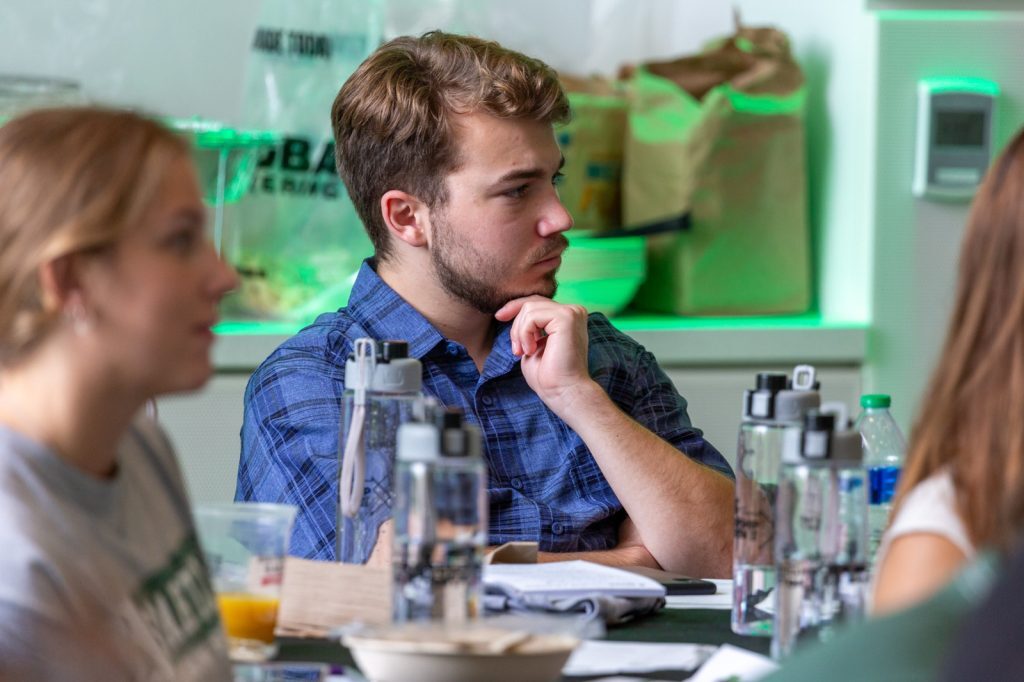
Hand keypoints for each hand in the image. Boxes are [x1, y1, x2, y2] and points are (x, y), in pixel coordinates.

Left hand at [494, 296, 597, 411]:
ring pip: (529, 308)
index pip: (537, 302)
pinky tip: (531, 350)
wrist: (562, 392)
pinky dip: (524, 334)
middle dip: (516, 325)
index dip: (515, 307)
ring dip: (519, 332)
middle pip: (532, 302)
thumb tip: (513, 312)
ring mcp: (572, 313)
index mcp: (568, 318)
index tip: (499, 317)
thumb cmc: (549, 376)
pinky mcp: (566, 318)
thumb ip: (529, 327)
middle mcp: (574, 311)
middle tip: (516, 350)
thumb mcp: (533, 344)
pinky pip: (532, 316)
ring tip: (524, 352)